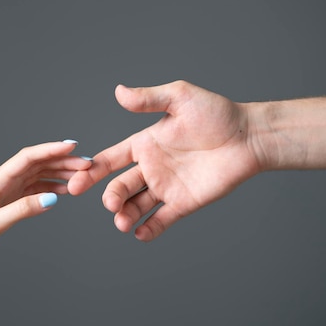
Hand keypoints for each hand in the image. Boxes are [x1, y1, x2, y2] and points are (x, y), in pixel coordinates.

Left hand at [0, 140, 91, 271]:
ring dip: (59, 174)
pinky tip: (64, 191)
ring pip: (39, 176)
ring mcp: (7, 191)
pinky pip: (35, 190)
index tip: (72, 147)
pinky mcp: (9, 203)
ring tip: (81, 177)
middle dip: (62, 161)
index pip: (28, 157)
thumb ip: (22, 210)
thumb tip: (52, 199)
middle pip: (37, 164)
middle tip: (86, 164)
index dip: (51, 149)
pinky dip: (51, 189)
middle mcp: (3, 181)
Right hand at [68, 81, 260, 241]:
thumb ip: (148, 99)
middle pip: (120, 187)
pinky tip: (141, 233)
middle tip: (112, 205)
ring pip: (137, 206)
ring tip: (123, 223)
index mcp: (145, 144)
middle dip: (111, 198)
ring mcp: (167, 187)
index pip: (110, 160)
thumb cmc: (216, 113)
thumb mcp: (179, 98)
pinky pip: (162, 220)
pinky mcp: (184, 203)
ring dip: (125, 216)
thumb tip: (118, 92)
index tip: (76, 184)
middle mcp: (152, 167)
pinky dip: (150, 229)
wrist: (248, 136)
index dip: (92, 172)